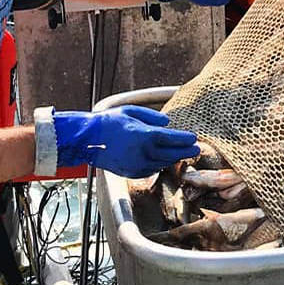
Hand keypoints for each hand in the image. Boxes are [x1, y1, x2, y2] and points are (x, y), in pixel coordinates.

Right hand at [52, 105, 198, 177]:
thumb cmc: (108, 123)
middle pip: (170, 154)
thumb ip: (152, 117)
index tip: (194, 138)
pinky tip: (163, 159)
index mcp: (144, 136)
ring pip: (162, 163)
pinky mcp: (131, 173)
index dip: (184, 139)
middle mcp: (142, 152)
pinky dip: (159, 164)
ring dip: (173, 159)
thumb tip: (167, 123)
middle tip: (196, 149)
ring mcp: (136, 165)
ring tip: (181, 153)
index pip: (171, 139)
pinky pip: (151, 170)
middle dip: (184, 151)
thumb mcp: (131, 112)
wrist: (88, 140)